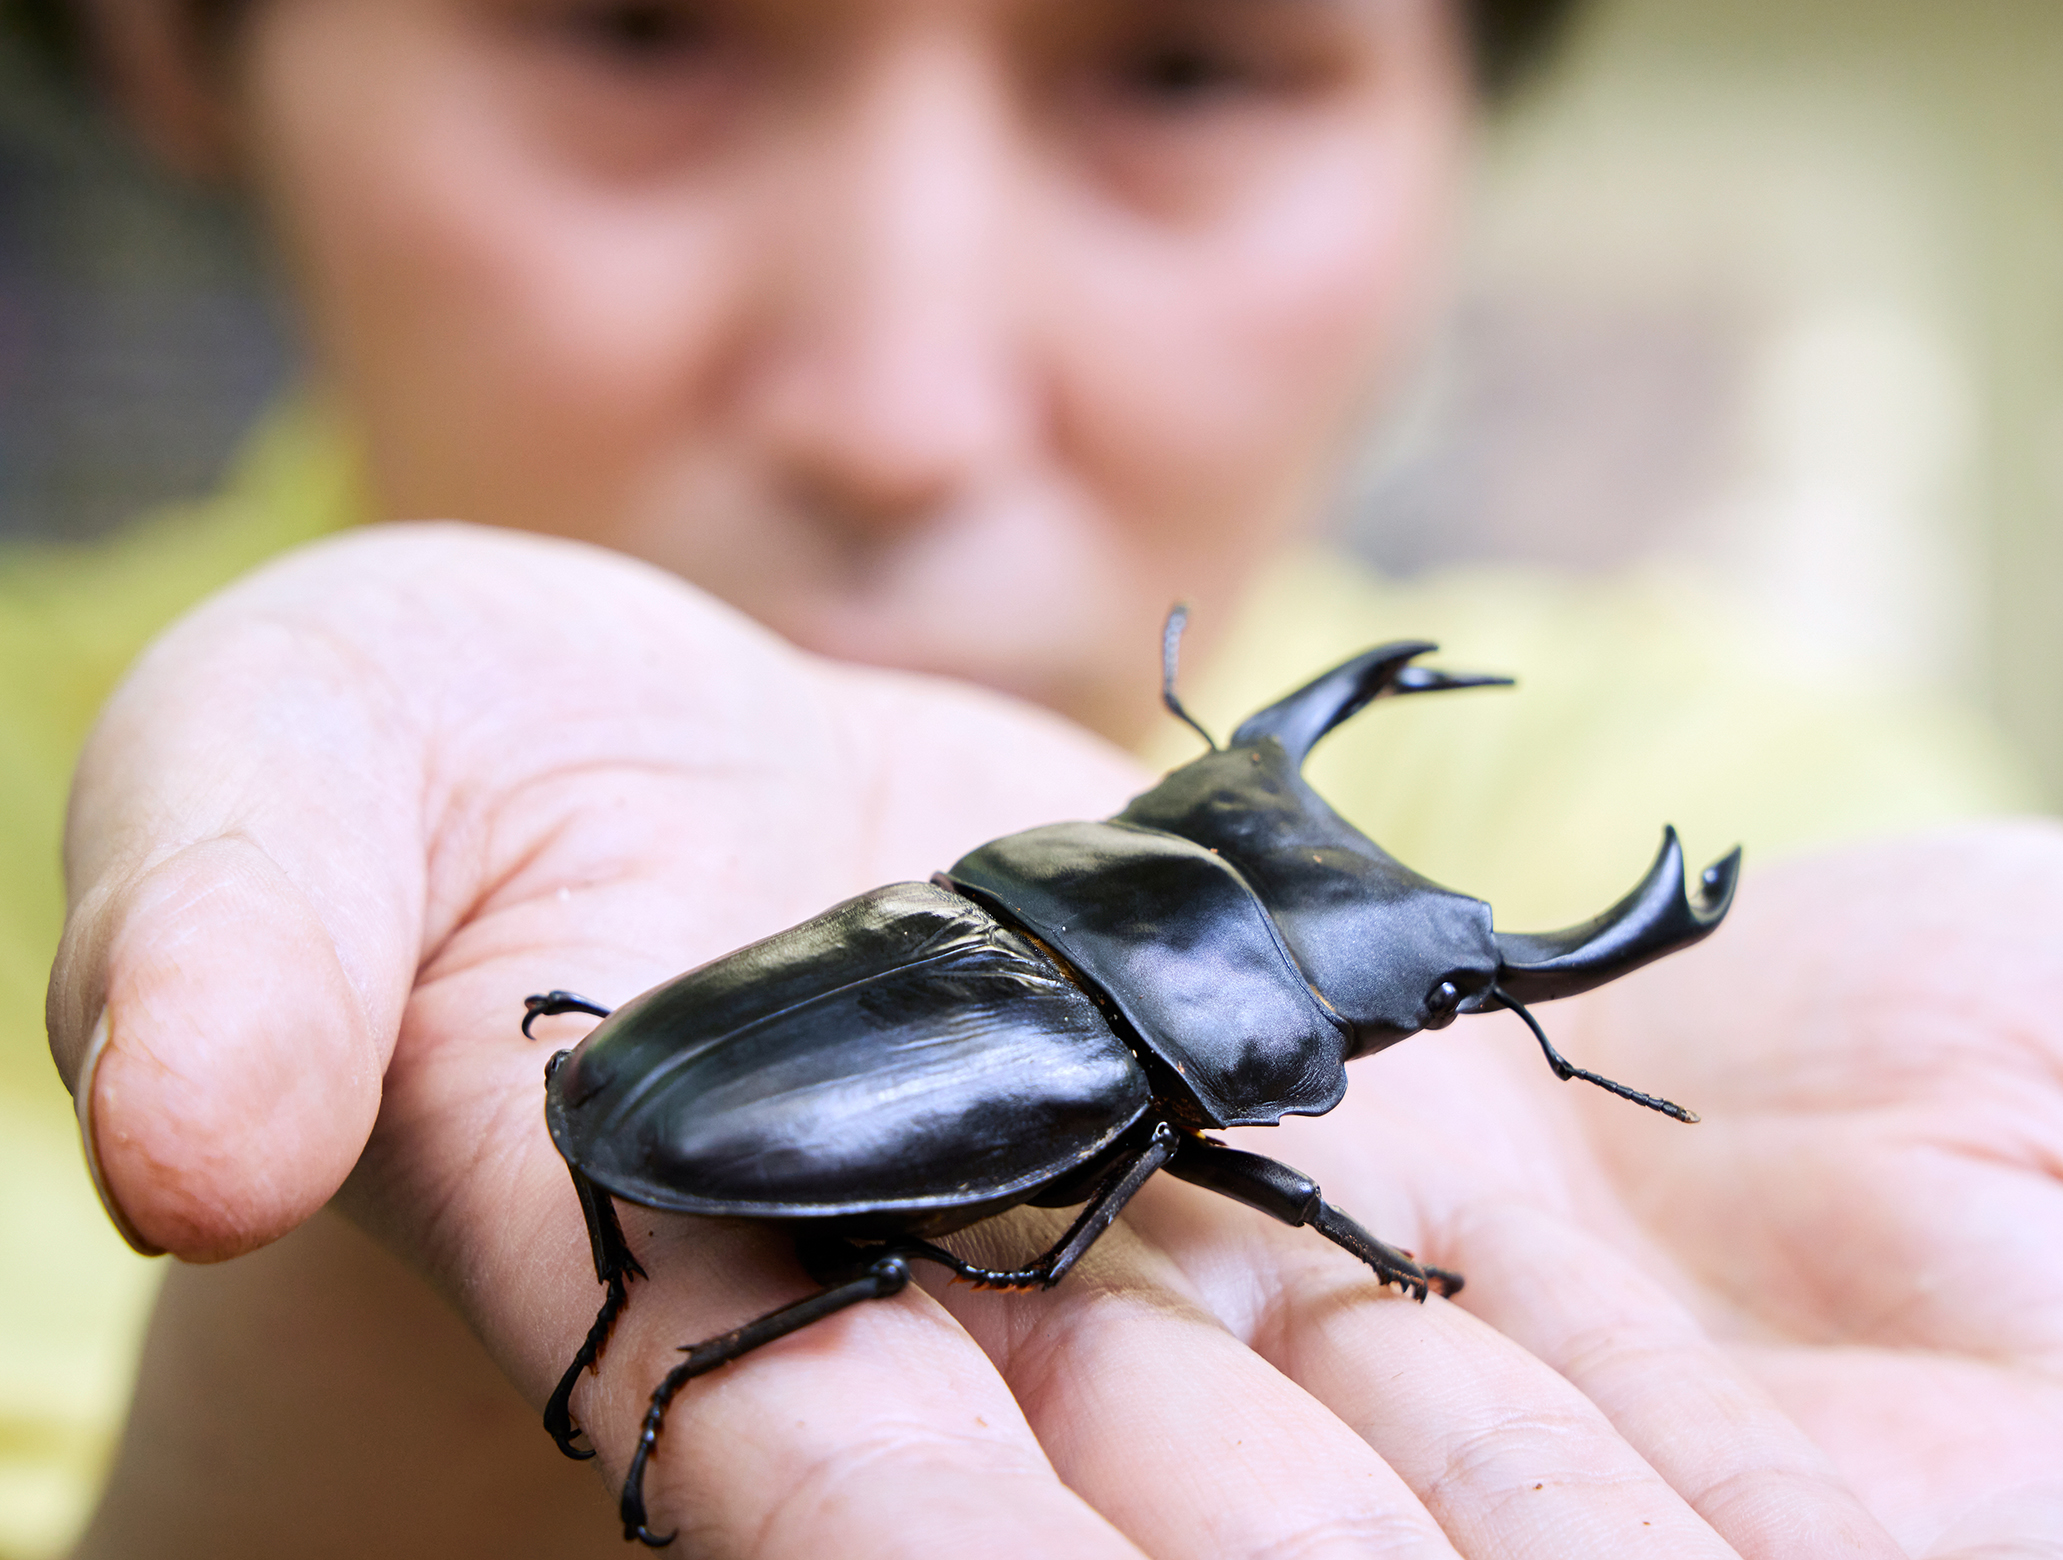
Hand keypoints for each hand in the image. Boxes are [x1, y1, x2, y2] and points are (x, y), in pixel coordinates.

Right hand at [45, 523, 1983, 1556]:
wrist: (616, 762)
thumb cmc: (399, 781)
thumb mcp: (276, 782)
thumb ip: (223, 923)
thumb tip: (170, 1120)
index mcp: (685, 1280)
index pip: (833, 1469)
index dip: (946, 1532)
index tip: (1044, 1536)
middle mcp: (931, 1302)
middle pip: (1141, 1473)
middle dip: (1312, 1540)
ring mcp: (1104, 1210)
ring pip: (1321, 1374)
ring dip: (1507, 1474)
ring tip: (1774, 1555)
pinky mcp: (1231, 1086)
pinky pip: (1398, 1186)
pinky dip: (1552, 1270)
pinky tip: (1772, 1371)